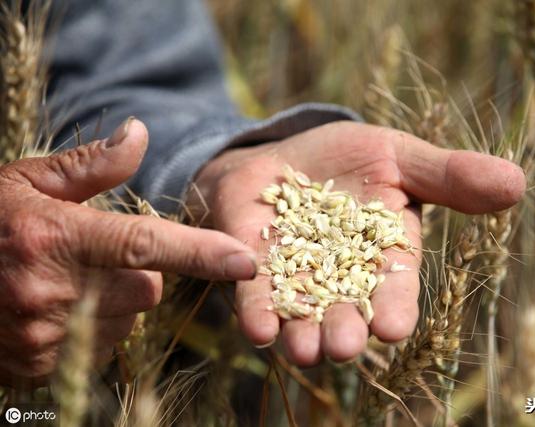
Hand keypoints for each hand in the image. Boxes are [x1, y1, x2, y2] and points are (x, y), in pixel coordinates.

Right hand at [0, 119, 256, 386]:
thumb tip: (141, 133)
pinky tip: (58, 308)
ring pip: (130, 317)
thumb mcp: (26, 181)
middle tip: (92, 254)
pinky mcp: (42, 366)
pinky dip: (95, 325)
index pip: (144, 244)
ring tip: (67, 280)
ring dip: (115, 299)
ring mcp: (47, 336)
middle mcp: (54, 291)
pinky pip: (104, 344)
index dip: (200, 252)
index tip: (245, 261)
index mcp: (55, 237)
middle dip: (138, 271)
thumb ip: (90, 165)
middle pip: (149, 287)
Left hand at [193, 121, 525, 365]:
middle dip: (346, 330)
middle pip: (348, 310)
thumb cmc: (347, 159)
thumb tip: (518, 182)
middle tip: (343, 347)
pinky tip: (258, 329)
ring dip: (302, 334)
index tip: (395, 329)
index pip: (395, 285)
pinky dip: (258, 314)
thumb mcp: (397, 157)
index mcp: (385, 253)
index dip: (396, 306)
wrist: (282, 155)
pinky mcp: (255, 270)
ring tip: (302, 348)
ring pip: (303, 315)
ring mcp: (297, 278)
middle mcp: (343, 277)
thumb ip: (448, 175)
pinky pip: (256, 297)